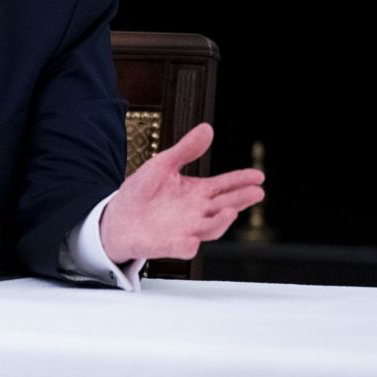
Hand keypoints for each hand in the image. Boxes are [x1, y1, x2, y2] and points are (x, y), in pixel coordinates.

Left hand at [100, 123, 264, 262]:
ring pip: (208, 229)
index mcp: (197, 193)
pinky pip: (179, 248)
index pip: (224, 186)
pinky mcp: (166, 245)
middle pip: (224, 207)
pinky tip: (192, 242)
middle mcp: (196, 213)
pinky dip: (186, 247)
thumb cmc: (143, 191)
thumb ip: (185, 150)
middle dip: (240, 200)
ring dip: (220, 223)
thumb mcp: (163, 164)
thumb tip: (207, 128)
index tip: (258, 175)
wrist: (117, 217)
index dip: (241, 180)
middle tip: (257, 192)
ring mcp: (184, 230)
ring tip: (231, 212)